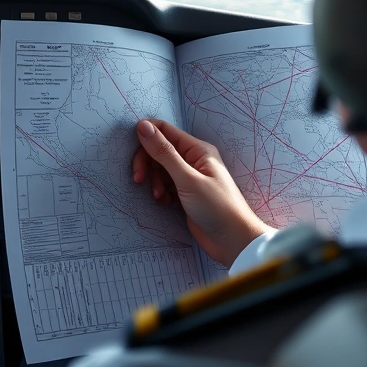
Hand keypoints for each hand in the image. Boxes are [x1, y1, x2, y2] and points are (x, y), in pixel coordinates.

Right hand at [132, 119, 274, 266]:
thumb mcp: (186, 178)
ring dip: (154, 181)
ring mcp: (189, 176)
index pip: (164, 130)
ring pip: (159, 169)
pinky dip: (160, 192)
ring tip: (159, 197)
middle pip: (159, 150)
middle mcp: (193, 158)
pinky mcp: (185, 192)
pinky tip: (165, 202)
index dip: (146, 138)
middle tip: (138, 180)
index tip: (133, 156)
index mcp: (197, 149)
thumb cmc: (215, 207)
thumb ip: (164, 152)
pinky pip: (165, 184)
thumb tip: (142, 125)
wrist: (233, 241)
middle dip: (147, 164)